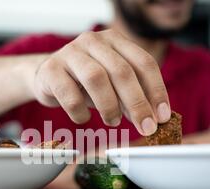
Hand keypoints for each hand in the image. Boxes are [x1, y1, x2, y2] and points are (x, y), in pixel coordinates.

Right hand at [33, 29, 170, 135]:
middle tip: (145, 127)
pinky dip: (80, 113)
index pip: (143, 62)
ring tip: (113, 122)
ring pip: (96, 78)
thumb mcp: (112, 87)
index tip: (162, 116)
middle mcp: (93, 41)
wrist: (46, 77)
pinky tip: (83, 118)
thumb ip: (131, 98)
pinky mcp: (50, 70)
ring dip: (109, 106)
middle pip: (122, 71)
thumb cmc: (84, 83)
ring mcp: (70, 53)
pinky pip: (69, 95)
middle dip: (137, 103)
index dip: (156, 90)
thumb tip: (152, 120)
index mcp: (114, 41)